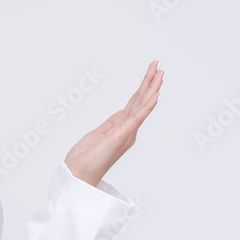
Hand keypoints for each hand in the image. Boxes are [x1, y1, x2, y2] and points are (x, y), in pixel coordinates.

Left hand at [63, 60, 163, 186]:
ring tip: (160, 73)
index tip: (151, 72)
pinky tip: (156, 95)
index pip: (134, 103)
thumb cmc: (86, 158)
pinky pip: (136, 118)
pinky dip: (147, 106)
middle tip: (159, 65)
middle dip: (150, 81)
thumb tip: (121, 113)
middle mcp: (128, 130)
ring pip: (141, 106)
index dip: (143, 87)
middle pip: (140, 101)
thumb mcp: (99, 134)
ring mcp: (126, 133)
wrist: (78, 175)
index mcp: (122, 128)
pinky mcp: (120, 136)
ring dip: (151, 88)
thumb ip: (111, 123)